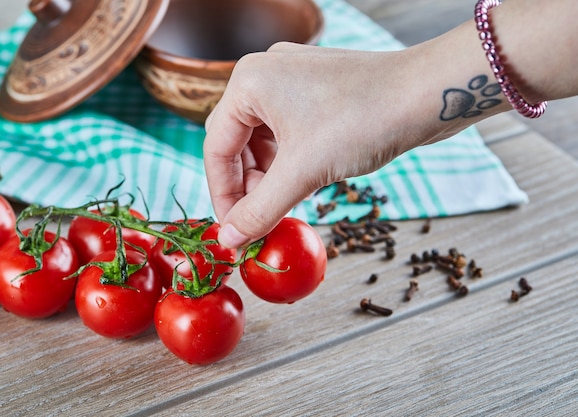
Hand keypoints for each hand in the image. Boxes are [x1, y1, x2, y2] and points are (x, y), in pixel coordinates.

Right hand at [204, 43, 428, 247]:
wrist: (429, 93)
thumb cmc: (365, 119)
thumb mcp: (304, 172)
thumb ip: (260, 209)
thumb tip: (230, 239)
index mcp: (248, 82)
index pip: (215, 148)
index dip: (222, 195)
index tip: (233, 230)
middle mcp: (265, 74)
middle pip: (236, 143)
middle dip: (245, 186)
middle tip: (258, 220)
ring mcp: (292, 80)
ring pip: (262, 140)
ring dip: (267, 177)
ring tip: (283, 204)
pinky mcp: (316, 91)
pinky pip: (287, 132)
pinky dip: (288, 162)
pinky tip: (302, 183)